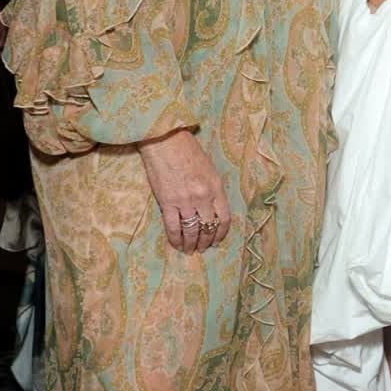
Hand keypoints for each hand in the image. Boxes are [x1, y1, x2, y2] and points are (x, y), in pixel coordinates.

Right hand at [138, 129, 231, 252]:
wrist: (165, 140)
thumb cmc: (188, 151)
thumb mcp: (209, 169)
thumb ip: (212, 189)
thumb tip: (211, 209)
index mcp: (216, 188)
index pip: (224, 218)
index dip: (221, 233)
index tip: (218, 240)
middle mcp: (203, 197)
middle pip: (208, 227)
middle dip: (206, 241)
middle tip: (203, 248)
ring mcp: (185, 201)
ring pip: (191, 231)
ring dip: (192, 244)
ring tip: (190, 250)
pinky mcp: (167, 202)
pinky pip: (173, 227)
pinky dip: (176, 239)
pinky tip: (176, 245)